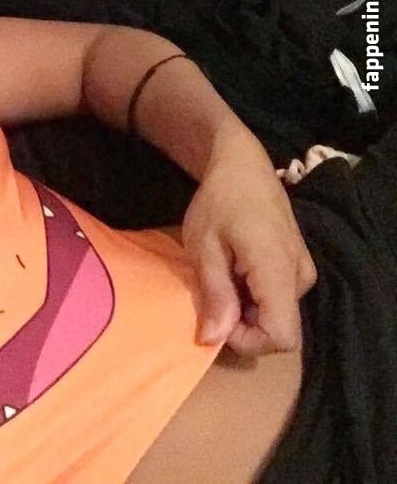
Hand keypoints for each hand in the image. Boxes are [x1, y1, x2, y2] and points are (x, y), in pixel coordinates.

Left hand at [181, 136, 316, 356]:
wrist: (244, 168)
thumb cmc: (218, 203)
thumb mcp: (204, 248)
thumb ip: (214, 295)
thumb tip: (213, 340)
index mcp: (278, 270)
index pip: (281, 336)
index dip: (247, 340)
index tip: (216, 316)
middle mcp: (300, 276)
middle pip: (278, 330)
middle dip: (241, 325)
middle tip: (212, 291)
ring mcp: (304, 272)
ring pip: (277, 316)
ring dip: (245, 310)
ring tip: (222, 276)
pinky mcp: (299, 268)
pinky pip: (278, 300)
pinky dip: (254, 298)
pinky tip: (235, 272)